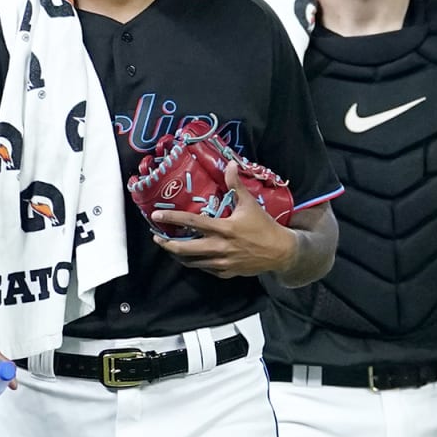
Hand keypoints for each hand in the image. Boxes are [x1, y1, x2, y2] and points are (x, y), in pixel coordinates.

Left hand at [151, 163, 295, 278]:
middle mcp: (219, 247)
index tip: (156, 216)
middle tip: (157, 238)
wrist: (280, 252)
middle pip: (185, 249)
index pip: (192, 223)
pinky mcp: (226, 272)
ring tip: (170, 247)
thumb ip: (236, 185)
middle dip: (167, 244)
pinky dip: (195, 262)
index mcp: (224, 228)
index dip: (172, 219)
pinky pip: (204, 268)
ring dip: (178, 254)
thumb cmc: (264, 226)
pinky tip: (191, 256)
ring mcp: (222, 262)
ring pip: (191, 262)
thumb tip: (230, 164)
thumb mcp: (250, 204)